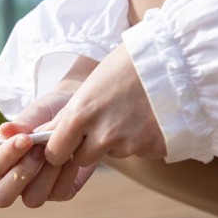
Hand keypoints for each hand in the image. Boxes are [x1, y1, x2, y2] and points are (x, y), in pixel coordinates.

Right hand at [0, 91, 96, 207]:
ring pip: (32, 200)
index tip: (26, 139)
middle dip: (20, 174)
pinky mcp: (59, 193)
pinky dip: (68, 174)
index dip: (6, 155)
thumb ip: (22, 122)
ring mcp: (35, 189)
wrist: (81, 116)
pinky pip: (60, 193)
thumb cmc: (51, 112)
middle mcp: (12, 179)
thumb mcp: (39, 112)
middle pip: (1, 197)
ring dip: (46, 175)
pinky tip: (73, 157)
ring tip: (60, 152)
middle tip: (40, 151)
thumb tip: (3, 129)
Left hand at [44, 44, 166, 166]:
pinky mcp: (153, 148)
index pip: (55, 154)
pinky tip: (149, 117)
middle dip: (87, 147)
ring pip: (112, 153)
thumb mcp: (88, 87)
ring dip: (117, 141)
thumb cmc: (126, 66)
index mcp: (79, 115)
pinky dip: (142, 140)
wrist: (176, 57)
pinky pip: (139, 151)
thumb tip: (40, 135)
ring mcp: (129, 143)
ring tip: (131, 112)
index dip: (59, 150)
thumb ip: (66, 115)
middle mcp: (102, 134)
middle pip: (82, 159)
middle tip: (102, 123)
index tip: (66, 143)